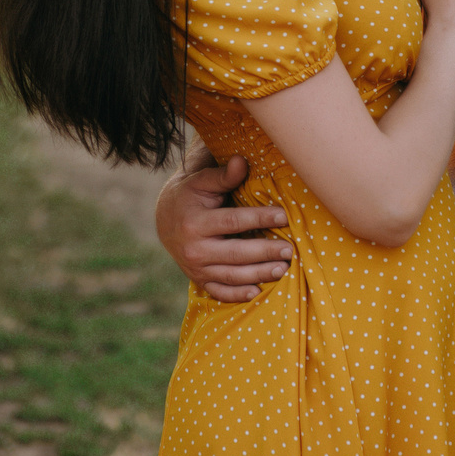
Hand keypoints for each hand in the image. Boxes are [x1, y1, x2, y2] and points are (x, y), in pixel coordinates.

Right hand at [155, 149, 289, 303]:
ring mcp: (195, 268)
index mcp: (195, 222)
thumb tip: (241, 160)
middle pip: (236, 253)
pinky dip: (238, 295)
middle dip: (265, 252)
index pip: (233, 221)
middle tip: (289, 249)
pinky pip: (219, 291)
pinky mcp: (198, 279)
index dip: (260, 219)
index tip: (284, 216)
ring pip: (232, 275)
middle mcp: (194, 249)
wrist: (164, 220)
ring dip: (259, 274)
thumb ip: (223, 175)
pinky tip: (257, 291)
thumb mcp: (202, 182)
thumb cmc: (190, 195)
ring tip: (283, 268)